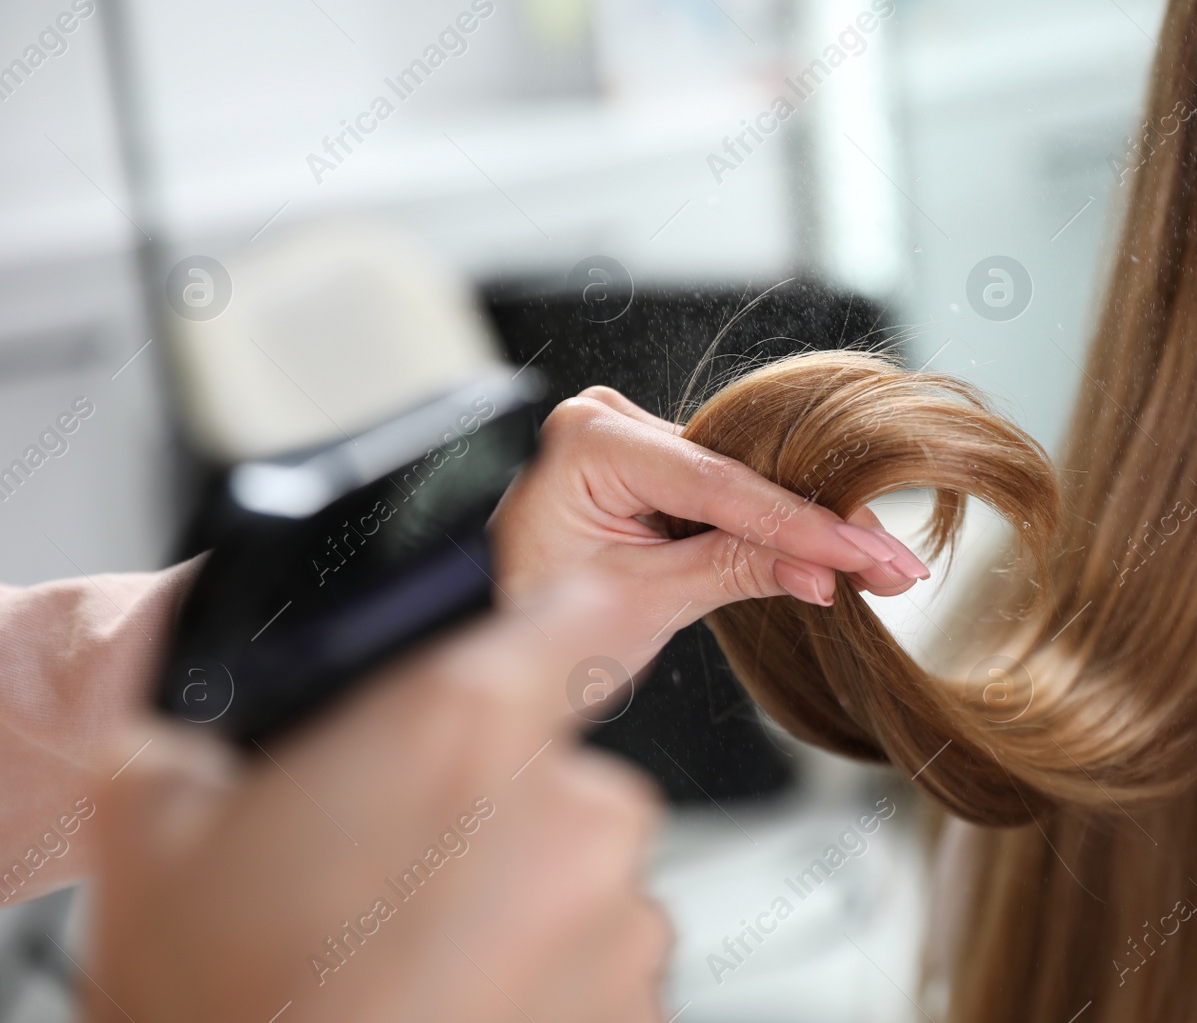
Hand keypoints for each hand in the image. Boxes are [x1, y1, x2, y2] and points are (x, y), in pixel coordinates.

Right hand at [87, 587, 668, 1022]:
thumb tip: (243, 713)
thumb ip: (232, 730)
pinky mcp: (638, 1007)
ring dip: (523, 900)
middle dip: (497, 806)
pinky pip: (604, 958)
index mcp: (464, 728)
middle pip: (562, 768)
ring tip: (417, 959)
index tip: (548, 638)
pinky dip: (552, 975)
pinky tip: (462, 1002)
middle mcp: (571, 813)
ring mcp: (618, 920)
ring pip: (584, 871)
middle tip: (401, 873)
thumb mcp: (161, 827)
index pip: (573, 612)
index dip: (555, 623)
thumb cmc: (219, 1007)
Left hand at [490, 386, 928, 655]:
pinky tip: (842, 552)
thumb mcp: (641, 603)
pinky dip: (778, 528)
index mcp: (586, 440)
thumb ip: (731, 572)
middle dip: (818, 526)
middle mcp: (610, 421)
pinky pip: (731, 494)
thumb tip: (821, 573)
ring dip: (810, 529)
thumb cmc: (537, 622)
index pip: (714, 484)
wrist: (501, 642)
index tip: (862, 553)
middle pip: (740, 476)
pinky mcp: (656, 466)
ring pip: (745, 485)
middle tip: (894, 564)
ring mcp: (634, 439)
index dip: (796, 524)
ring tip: (883, 565)